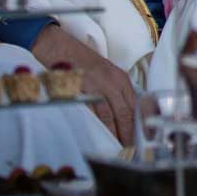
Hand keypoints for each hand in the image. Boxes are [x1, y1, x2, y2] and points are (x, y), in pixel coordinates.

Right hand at [31, 25, 136, 144]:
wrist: (56, 45)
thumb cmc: (80, 62)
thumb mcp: (104, 75)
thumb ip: (114, 93)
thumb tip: (122, 118)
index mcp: (121, 78)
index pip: (135, 106)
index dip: (138, 125)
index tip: (140, 140)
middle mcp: (112, 81)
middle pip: (125, 112)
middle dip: (127, 134)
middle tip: (129, 151)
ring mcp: (95, 84)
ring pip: (109, 114)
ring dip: (112, 134)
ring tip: (114, 149)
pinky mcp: (79, 88)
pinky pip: (89, 111)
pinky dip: (93, 126)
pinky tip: (95, 137)